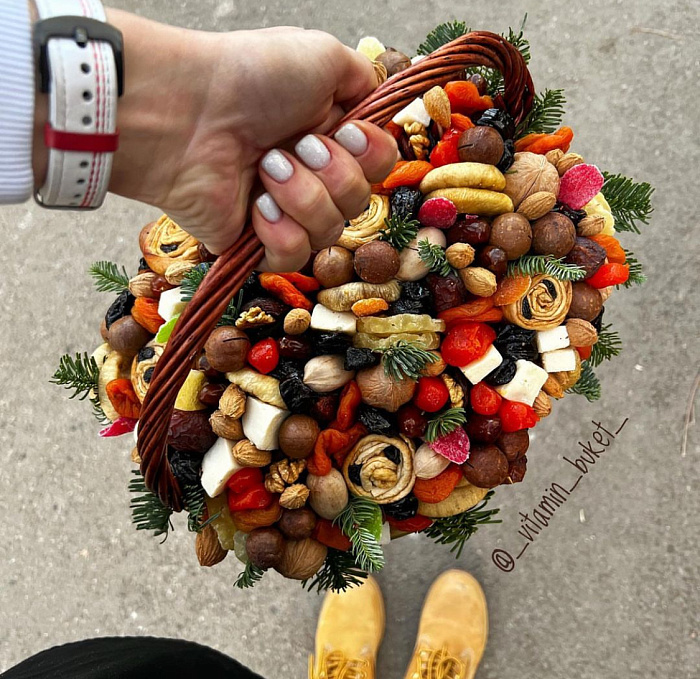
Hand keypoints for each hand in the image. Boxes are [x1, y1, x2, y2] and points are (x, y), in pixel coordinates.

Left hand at [74, 11, 397, 270]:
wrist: (187, 110)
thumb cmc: (249, 74)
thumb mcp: (323, 54)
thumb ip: (363, 80)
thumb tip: (372, 109)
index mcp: (329, 135)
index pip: (380, 165)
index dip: (372, 155)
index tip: (344, 131)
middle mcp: (312, 175)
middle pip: (360, 202)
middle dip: (334, 174)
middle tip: (295, 144)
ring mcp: (284, 211)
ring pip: (330, 232)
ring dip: (302, 196)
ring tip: (264, 168)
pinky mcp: (254, 242)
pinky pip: (293, 257)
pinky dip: (280, 231)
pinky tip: (256, 206)